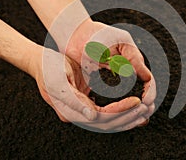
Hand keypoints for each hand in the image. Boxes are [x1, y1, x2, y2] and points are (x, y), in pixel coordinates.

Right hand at [31, 47, 149, 131]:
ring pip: (108, 122)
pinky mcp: (85, 106)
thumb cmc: (48, 68)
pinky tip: (132, 111)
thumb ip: (74, 101)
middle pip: (107, 124)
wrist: (40, 62)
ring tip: (144, 113)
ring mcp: (80, 112)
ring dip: (127, 118)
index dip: (120, 111)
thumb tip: (93, 117)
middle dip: (128, 118)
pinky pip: (105, 114)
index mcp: (69, 111)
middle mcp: (76, 115)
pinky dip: (120, 113)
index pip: (101, 117)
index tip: (136, 102)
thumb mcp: (58, 81)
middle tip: (146, 110)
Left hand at [66, 19, 155, 119]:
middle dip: (145, 104)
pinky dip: (118, 109)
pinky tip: (120, 117)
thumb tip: (147, 77)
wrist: (77, 35)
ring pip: (128, 99)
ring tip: (137, 120)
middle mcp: (126, 73)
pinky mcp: (101, 86)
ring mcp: (114, 81)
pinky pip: (111, 100)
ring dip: (133, 109)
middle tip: (144, 114)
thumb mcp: (121, 42)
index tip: (147, 102)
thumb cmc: (99, 34)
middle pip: (141, 93)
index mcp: (134, 63)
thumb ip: (133, 58)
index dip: (149, 92)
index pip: (147, 81)